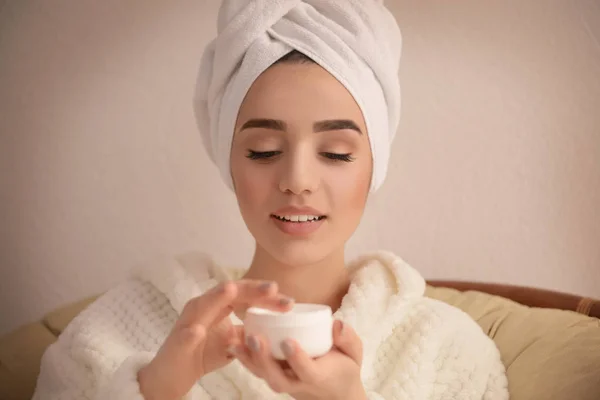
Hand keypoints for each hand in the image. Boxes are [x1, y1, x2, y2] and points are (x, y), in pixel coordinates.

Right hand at [138, 280, 293, 399]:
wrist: (175, 374)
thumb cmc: (204, 351)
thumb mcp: (234, 340)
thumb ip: (251, 329)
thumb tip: (278, 325)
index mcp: (218, 304)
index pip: (244, 293)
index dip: (265, 294)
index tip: (289, 302)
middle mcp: (202, 306)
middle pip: (229, 292)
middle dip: (251, 289)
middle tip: (273, 288)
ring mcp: (188, 322)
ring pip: (202, 305)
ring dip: (216, 297)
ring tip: (231, 289)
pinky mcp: (177, 342)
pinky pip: (184, 336)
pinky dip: (191, 333)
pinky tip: (199, 331)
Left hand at [230, 319, 366, 399]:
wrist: (336, 394)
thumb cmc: (345, 368)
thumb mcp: (355, 354)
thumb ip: (348, 339)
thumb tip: (337, 325)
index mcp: (320, 377)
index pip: (307, 371)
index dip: (297, 358)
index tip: (288, 341)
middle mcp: (298, 384)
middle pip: (278, 378)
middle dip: (264, 359)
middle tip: (255, 338)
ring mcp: (284, 383)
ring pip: (263, 376)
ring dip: (249, 359)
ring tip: (236, 340)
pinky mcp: (274, 378)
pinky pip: (257, 371)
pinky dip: (244, 358)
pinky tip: (232, 343)